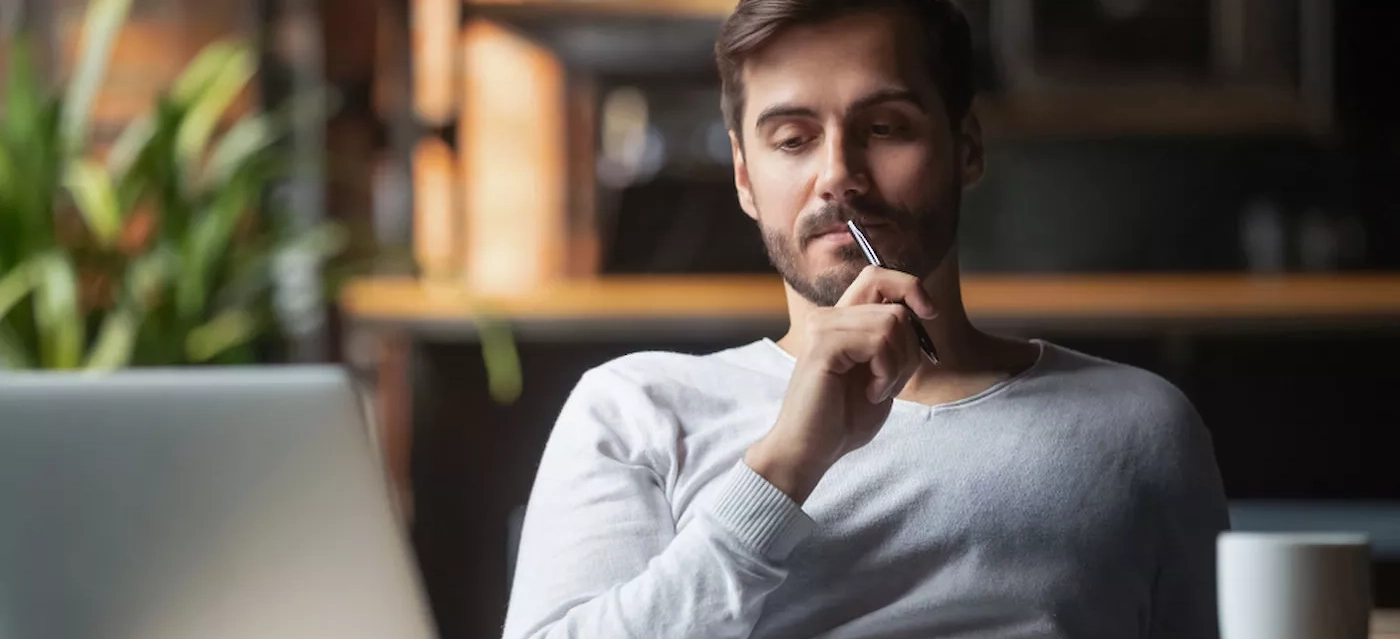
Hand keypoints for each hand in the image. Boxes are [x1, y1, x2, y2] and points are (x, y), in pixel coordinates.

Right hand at [745, 265, 937, 503]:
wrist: (810, 450)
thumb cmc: (843, 418)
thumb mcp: (881, 373)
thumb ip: (893, 341)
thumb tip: (922, 312)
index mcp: (841, 321)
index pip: (878, 276)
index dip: (910, 286)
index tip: (929, 314)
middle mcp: (828, 317)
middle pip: (894, 302)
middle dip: (910, 346)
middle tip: (892, 379)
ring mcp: (822, 328)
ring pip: (892, 323)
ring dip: (898, 365)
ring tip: (878, 390)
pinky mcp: (823, 346)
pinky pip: (879, 342)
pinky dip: (887, 372)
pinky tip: (871, 393)